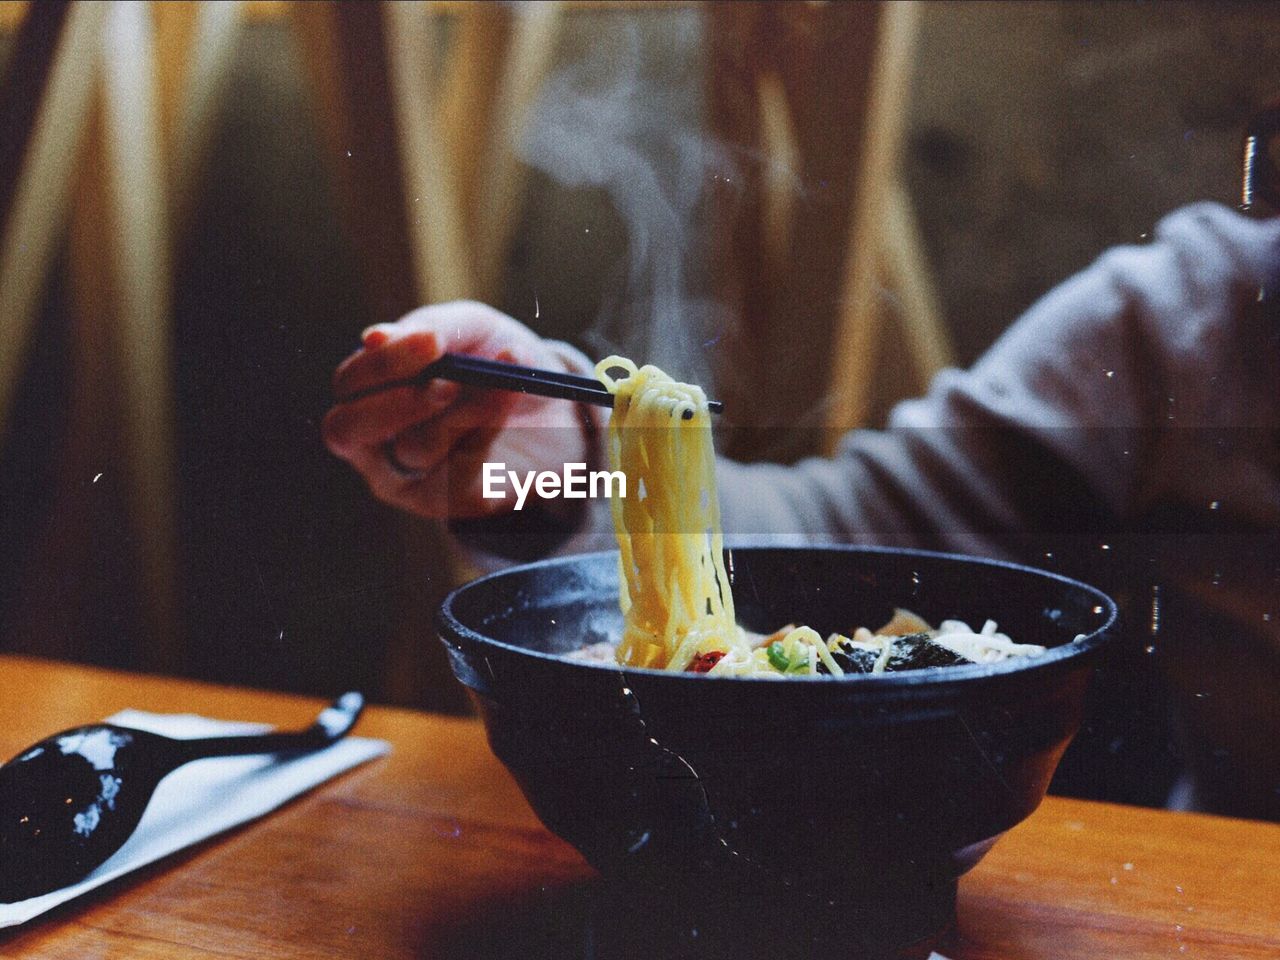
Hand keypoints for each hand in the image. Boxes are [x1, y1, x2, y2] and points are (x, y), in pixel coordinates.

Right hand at [322, 301, 590, 518]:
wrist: (556, 404)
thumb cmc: (494, 358)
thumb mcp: (471, 328)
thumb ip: (428, 329)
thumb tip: (372, 337)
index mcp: (369, 392)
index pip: (349, 384)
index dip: (382, 364)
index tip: (432, 341)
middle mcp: (375, 441)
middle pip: (346, 430)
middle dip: (397, 403)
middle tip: (447, 382)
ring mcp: (408, 478)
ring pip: (416, 447)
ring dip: (465, 410)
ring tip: (506, 378)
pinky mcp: (451, 502)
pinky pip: (457, 472)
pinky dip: (488, 430)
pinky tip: (511, 396)